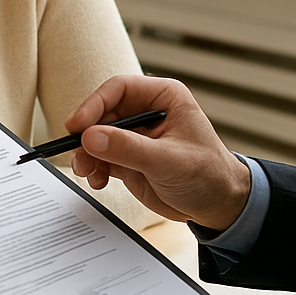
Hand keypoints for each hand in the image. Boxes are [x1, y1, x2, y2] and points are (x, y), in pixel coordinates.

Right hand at [68, 75, 250, 230]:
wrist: (217, 205)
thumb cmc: (208, 174)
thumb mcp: (168, 160)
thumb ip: (129, 148)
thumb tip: (91, 137)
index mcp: (164, 98)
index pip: (119, 89)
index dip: (95, 104)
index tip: (78, 125)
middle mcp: (146, 112)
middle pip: (102, 113)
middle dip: (87, 134)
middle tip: (77, 152)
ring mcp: (135, 136)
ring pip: (97, 136)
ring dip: (87, 154)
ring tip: (87, 171)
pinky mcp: (128, 158)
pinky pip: (100, 157)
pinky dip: (93, 168)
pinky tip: (97, 180)